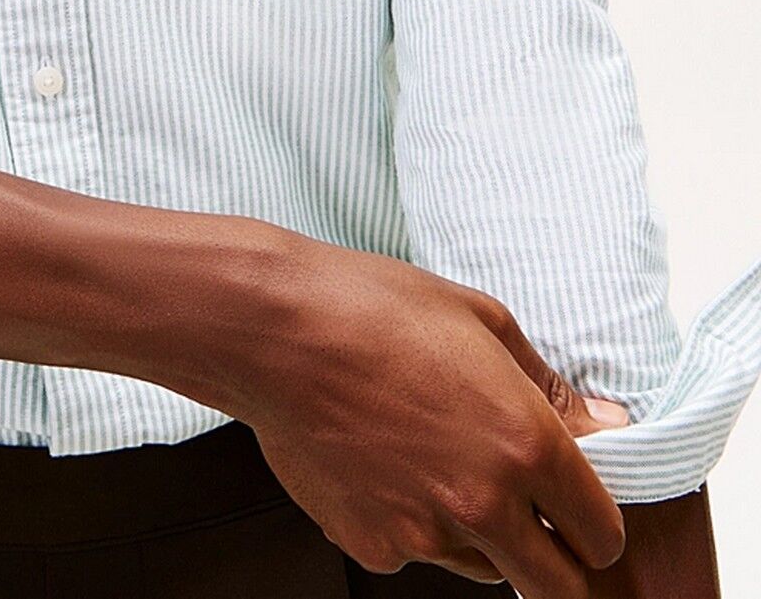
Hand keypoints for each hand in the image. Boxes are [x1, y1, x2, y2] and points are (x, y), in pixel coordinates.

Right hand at [231, 239, 628, 598]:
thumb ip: (551, 387)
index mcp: (525, 443)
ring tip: (440, 464)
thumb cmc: (373, 308)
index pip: (602, 534)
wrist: (275, 331)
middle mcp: (484, 502)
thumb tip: (604, 428)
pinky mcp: (373, 546)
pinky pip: (417, 554)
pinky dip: (415, 525)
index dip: (596, 522)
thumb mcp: (481, 319)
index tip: (579, 507)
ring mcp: (425, 533)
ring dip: (483, 538)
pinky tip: (388, 465)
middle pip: (559, 587)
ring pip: (485, 569)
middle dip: (557, 558)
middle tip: (531, 516)